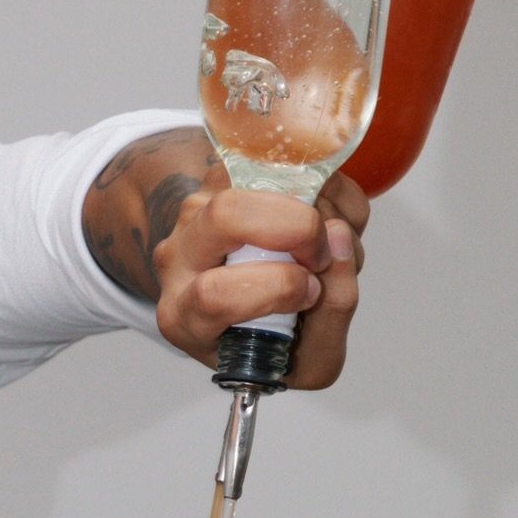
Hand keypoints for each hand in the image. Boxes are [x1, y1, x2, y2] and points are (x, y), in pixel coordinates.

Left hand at [151, 167, 366, 388]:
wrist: (246, 309)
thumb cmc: (275, 341)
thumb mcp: (310, 357)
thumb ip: (333, 310)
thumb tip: (339, 237)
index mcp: (185, 320)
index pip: (214, 295)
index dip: (278, 287)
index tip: (311, 291)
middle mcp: (178, 262)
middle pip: (226, 213)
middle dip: (296, 225)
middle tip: (323, 252)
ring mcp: (194, 215)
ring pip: (255, 179)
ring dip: (317, 203)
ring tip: (328, 240)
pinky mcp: (220, 181)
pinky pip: (272, 160)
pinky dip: (318, 182)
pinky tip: (324, 215)